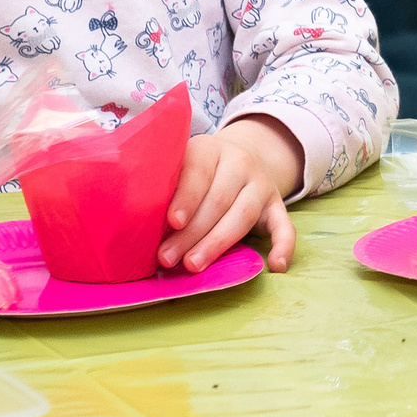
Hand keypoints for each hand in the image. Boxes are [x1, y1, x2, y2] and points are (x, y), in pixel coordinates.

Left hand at [160, 116, 302, 273]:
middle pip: (219, 200)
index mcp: (210, 150)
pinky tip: (277, 265)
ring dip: (217, 243)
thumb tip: (132, 222)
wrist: (240, 158)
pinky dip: (284, 245)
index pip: (199, 172)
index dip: (186, 197)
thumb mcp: (180, 165)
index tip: (171, 221)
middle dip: (192, 232)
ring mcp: (261, 185)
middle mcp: (240, 163)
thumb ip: (163, 184)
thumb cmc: (195, 173)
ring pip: (242, 215)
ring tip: (194, 266)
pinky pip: (284, 225)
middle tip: (168, 258)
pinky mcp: (276, 205)